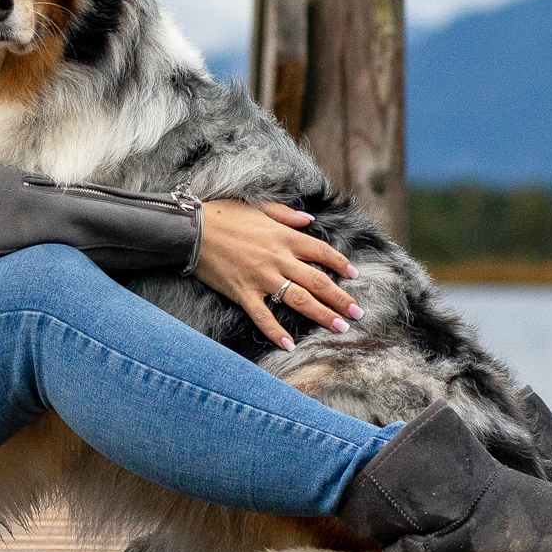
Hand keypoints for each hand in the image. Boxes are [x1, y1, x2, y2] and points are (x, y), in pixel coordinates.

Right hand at [193, 200, 360, 350]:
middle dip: (341, 299)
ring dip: (323, 315)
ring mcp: (262, 278)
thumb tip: (309, 220)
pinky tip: (289, 344)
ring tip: (340, 328)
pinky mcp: (243, 293)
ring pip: (299, 300)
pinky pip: (263, 316)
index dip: (341, 264)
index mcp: (284, 237)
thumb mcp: (259, 207)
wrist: (193, 229)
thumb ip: (287, 215)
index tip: (354, 276)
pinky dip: (276, 332)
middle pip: (318, 281)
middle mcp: (278, 259)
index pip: (321, 252)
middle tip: (358, 313)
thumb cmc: (224, 215)